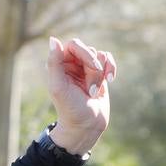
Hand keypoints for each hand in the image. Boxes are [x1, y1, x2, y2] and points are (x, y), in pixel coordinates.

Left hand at [45, 37, 115, 154]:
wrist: (86, 126)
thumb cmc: (70, 109)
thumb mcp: (59, 87)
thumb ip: (54, 63)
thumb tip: (54, 39)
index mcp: (58, 65)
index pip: (73, 45)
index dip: (85, 52)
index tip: (93, 66)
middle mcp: (71, 64)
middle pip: (88, 50)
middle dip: (94, 67)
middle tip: (91, 88)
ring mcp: (85, 68)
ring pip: (100, 56)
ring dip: (100, 74)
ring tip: (94, 92)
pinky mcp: (98, 73)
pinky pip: (108, 59)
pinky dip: (111, 68)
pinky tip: (110, 80)